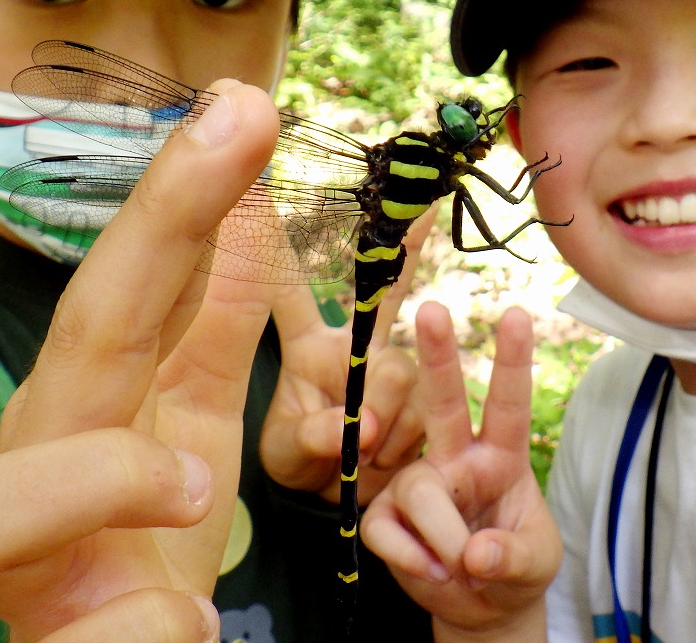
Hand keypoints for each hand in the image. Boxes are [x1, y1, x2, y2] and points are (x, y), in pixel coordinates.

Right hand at [0, 81, 281, 642]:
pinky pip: (108, 637)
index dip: (186, 193)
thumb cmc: (144, 523)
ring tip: (191, 489)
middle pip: (82, 337)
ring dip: (110, 481)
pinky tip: (183, 627)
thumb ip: (215, 316)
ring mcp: (30, 560)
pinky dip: (152, 629)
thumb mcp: (194, 408)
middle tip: (242, 117)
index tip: (247, 105)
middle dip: (163, 224)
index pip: (132, 279)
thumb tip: (247, 201)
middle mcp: (43, 453)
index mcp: (90, 391)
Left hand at [259, 210, 433, 502]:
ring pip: (401, 370)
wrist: (342, 501)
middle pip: (382, 288)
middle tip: (425, 204)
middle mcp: (355, 344)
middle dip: (406, 242)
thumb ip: (313, 434)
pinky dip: (403, 440)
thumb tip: (362, 426)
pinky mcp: (423, 401)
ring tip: (362, 451)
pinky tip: (386, 459)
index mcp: (309, 344)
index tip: (270, 194)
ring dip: (384, 415)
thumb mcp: (287, 449)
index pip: (292, 290)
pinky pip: (425, 408)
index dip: (280, 245)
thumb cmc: (301, 461)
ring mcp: (392, 369)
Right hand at [361, 302, 559, 642]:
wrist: (482, 607)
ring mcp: (419, 482)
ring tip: (459, 568)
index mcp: (503, 454)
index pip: (509, 402)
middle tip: (432, 308)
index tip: (518, 313)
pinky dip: (410, 557)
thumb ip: (512, 556)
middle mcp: (458, 456)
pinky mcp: (386, 514)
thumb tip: (474, 552)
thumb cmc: (515, 569)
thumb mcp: (535, 565)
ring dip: (441, 536)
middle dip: (438, 355)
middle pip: (443, 400)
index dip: (513, 359)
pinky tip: (431, 572)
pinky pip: (386, 528)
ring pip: (418, 490)